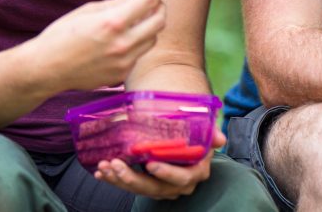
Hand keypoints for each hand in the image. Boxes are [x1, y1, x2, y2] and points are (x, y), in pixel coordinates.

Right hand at [36, 0, 165, 90]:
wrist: (45, 69)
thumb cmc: (61, 35)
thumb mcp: (87, 11)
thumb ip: (117, 2)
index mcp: (112, 22)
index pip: (148, 1)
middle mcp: (122, 44)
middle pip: (159, 22)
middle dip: (159, 8)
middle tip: (153, 1)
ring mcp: (123, 62)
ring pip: (152, 39)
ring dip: (149, 27)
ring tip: (137, 19)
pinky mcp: (120, 75)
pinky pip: (138, 55)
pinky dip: (136, 44)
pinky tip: (123, 39)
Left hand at [95, 129, 226, 198]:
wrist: (187, 139)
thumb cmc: (197, 135)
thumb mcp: (205, 132)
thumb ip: (211, 134)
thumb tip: (220, 139)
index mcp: (195, 172)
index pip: (182, 177)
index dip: (167, 173)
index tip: (151, 164)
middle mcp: (179, 184)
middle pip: (155, 187)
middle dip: (133, 178)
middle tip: (116, 165)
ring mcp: (162, 187)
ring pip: (139, 189)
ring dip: (120, 179)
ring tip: (105, 167)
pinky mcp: (147, 185)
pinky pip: (130, 185)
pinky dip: (115, 179)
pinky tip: (101, 173)